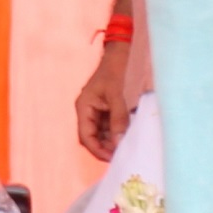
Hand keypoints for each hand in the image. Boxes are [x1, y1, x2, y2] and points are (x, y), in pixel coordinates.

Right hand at [75, 32, 129, 162]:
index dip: (97, 149)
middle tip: (122, 156)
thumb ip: (118, 119)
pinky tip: (128, 137)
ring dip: (112, 142)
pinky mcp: (108, 110)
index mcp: (84, 107)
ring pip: (102, 134)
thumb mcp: (117, 95)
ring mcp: (98, 111)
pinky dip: (118, 134)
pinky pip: (110, 127)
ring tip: (127, 148)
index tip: (112, 158)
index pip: (85, 135)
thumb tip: (119, 143)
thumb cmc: (116, 71)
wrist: (121, 54)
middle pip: (92, 137)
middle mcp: (88, 111)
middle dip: (105, 148)